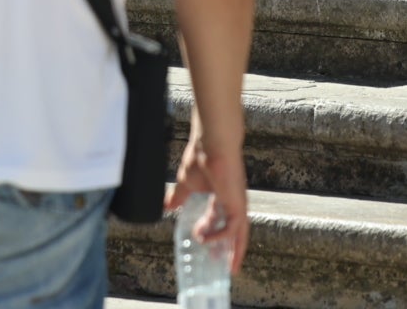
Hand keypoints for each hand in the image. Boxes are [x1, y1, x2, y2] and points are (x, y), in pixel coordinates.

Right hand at [166, 134, 248, 273]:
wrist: (211, 143)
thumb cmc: (201, 157)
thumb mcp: (186, 183)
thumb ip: (179, 197)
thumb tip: (167, 207)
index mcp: (222, 196)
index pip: (220, 219)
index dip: (213, 232)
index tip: (201, 241)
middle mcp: (232, 201)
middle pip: (233, 231)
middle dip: (227, 248)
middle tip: (219, 263)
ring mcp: (237, 203)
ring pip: (240, 233)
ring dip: (233, 250)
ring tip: (224, 264)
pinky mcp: (238, 203)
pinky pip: (234, 228)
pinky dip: (221, 236)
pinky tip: (206, 239)